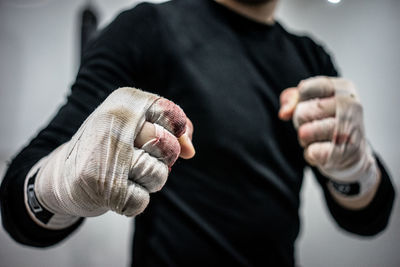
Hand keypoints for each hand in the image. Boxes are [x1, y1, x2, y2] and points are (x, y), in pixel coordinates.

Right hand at [25, 88, 194, 228]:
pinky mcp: (104, 188)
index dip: (175, 130)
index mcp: (124, 101)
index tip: (160, 136)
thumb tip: (190, 150)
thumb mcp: (136, 127)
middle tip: (139, 157)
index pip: (172, 113)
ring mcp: (107, 156)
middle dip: (162, 158)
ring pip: (158, 174)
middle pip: (168, 146)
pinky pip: (142, 201)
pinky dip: (133, 201)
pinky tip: (114, 191)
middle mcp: (114, 123)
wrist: (63, 176)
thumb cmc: (109, 148)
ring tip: (124, 174)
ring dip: (148, 181)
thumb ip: (172, 130)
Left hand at [278, 77, 377, 197]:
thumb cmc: (327, 121)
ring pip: (305, 132)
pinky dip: (311, 153)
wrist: (352, 152)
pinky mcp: (345, 152)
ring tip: (316, 137)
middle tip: (312, 124)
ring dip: (304, 138)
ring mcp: (349, 130)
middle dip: (299, 121)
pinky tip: (322, 150)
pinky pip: (312, 152)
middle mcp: (350, 107)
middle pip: (302, 112)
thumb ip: (292, 99)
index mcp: (344, 89)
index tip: (308, 104)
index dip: (299, 100)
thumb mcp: (311, 102)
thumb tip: (284, 113)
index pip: (305, 89)